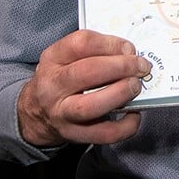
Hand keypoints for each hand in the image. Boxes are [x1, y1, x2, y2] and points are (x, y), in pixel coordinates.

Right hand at [17, 29, 150, 147]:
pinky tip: (133, 114)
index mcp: (53, 59)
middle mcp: (53, 86)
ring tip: (135, 86)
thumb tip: (130, 54)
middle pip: (86, 72)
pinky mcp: (74, 134)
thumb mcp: (66, 57)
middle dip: (120, 67)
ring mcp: (61, 113)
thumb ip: (95, 52)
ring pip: (90, 106)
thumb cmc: (62, 80)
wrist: (37, 113)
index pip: (80, 44)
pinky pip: (103, 134)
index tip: (128, 48)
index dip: (110, 44)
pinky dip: (125, 126)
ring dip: (120, 94)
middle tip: (141, 66)